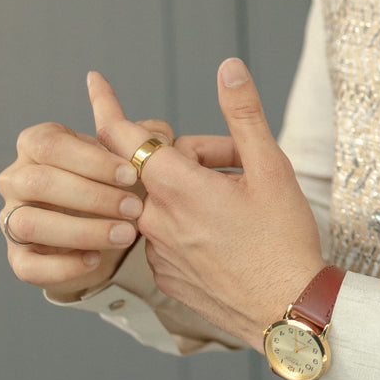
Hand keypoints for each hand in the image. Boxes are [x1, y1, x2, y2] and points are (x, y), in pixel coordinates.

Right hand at [0, 106, 171, 298]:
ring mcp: (11, 219)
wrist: (105, 226)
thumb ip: (137, 135)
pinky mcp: (18, 257)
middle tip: (134, 208)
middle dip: (92, 196)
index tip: (131, 174)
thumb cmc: (113, 180)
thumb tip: (143, 124)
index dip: (92, 160)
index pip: (51, 144)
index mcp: (37, 144)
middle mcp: (16, 178)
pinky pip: (28, 265)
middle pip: (39, 182)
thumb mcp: (128, 154)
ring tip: (125, 235)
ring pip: (29, 223)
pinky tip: (97, 259)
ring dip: (81, 231)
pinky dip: (64, 265)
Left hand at [88, 58, 324, 349]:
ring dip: (189, 188)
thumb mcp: (272, 167)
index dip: (107, 105)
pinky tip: (227, 233)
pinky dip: (188, 221)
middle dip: (190, 152)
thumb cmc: (284, 239)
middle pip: (155, 165)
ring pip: (161, 199)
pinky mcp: (164, 274)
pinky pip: (165, 232)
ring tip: (239, 201)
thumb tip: (228, 67)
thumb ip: (244, 113)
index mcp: (178, 186)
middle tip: (237, 161)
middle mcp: (156, 218)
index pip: (126, 135)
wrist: (286, 312)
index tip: (93, 81)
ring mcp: (156, 250)